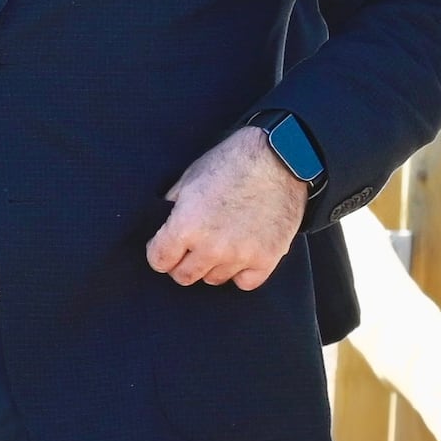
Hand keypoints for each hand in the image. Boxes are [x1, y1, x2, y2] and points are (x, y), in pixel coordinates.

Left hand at [145, 124, 308, 290]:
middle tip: (191, 248)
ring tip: (220, 243)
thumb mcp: (189, 178)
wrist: (281, 158)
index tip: (166, 247)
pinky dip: (241, 272)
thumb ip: (172, 208)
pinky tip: (241, 254)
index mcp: (186, 225)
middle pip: (184, 276)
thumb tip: (161, 225)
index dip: (159, 252)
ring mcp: (241, 255)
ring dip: (213, 266)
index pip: (159, 261)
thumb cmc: (232, 162)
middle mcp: (212, 247)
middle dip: (182, 263)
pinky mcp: (267, 259)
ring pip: (214, 279)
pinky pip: (245, 282)